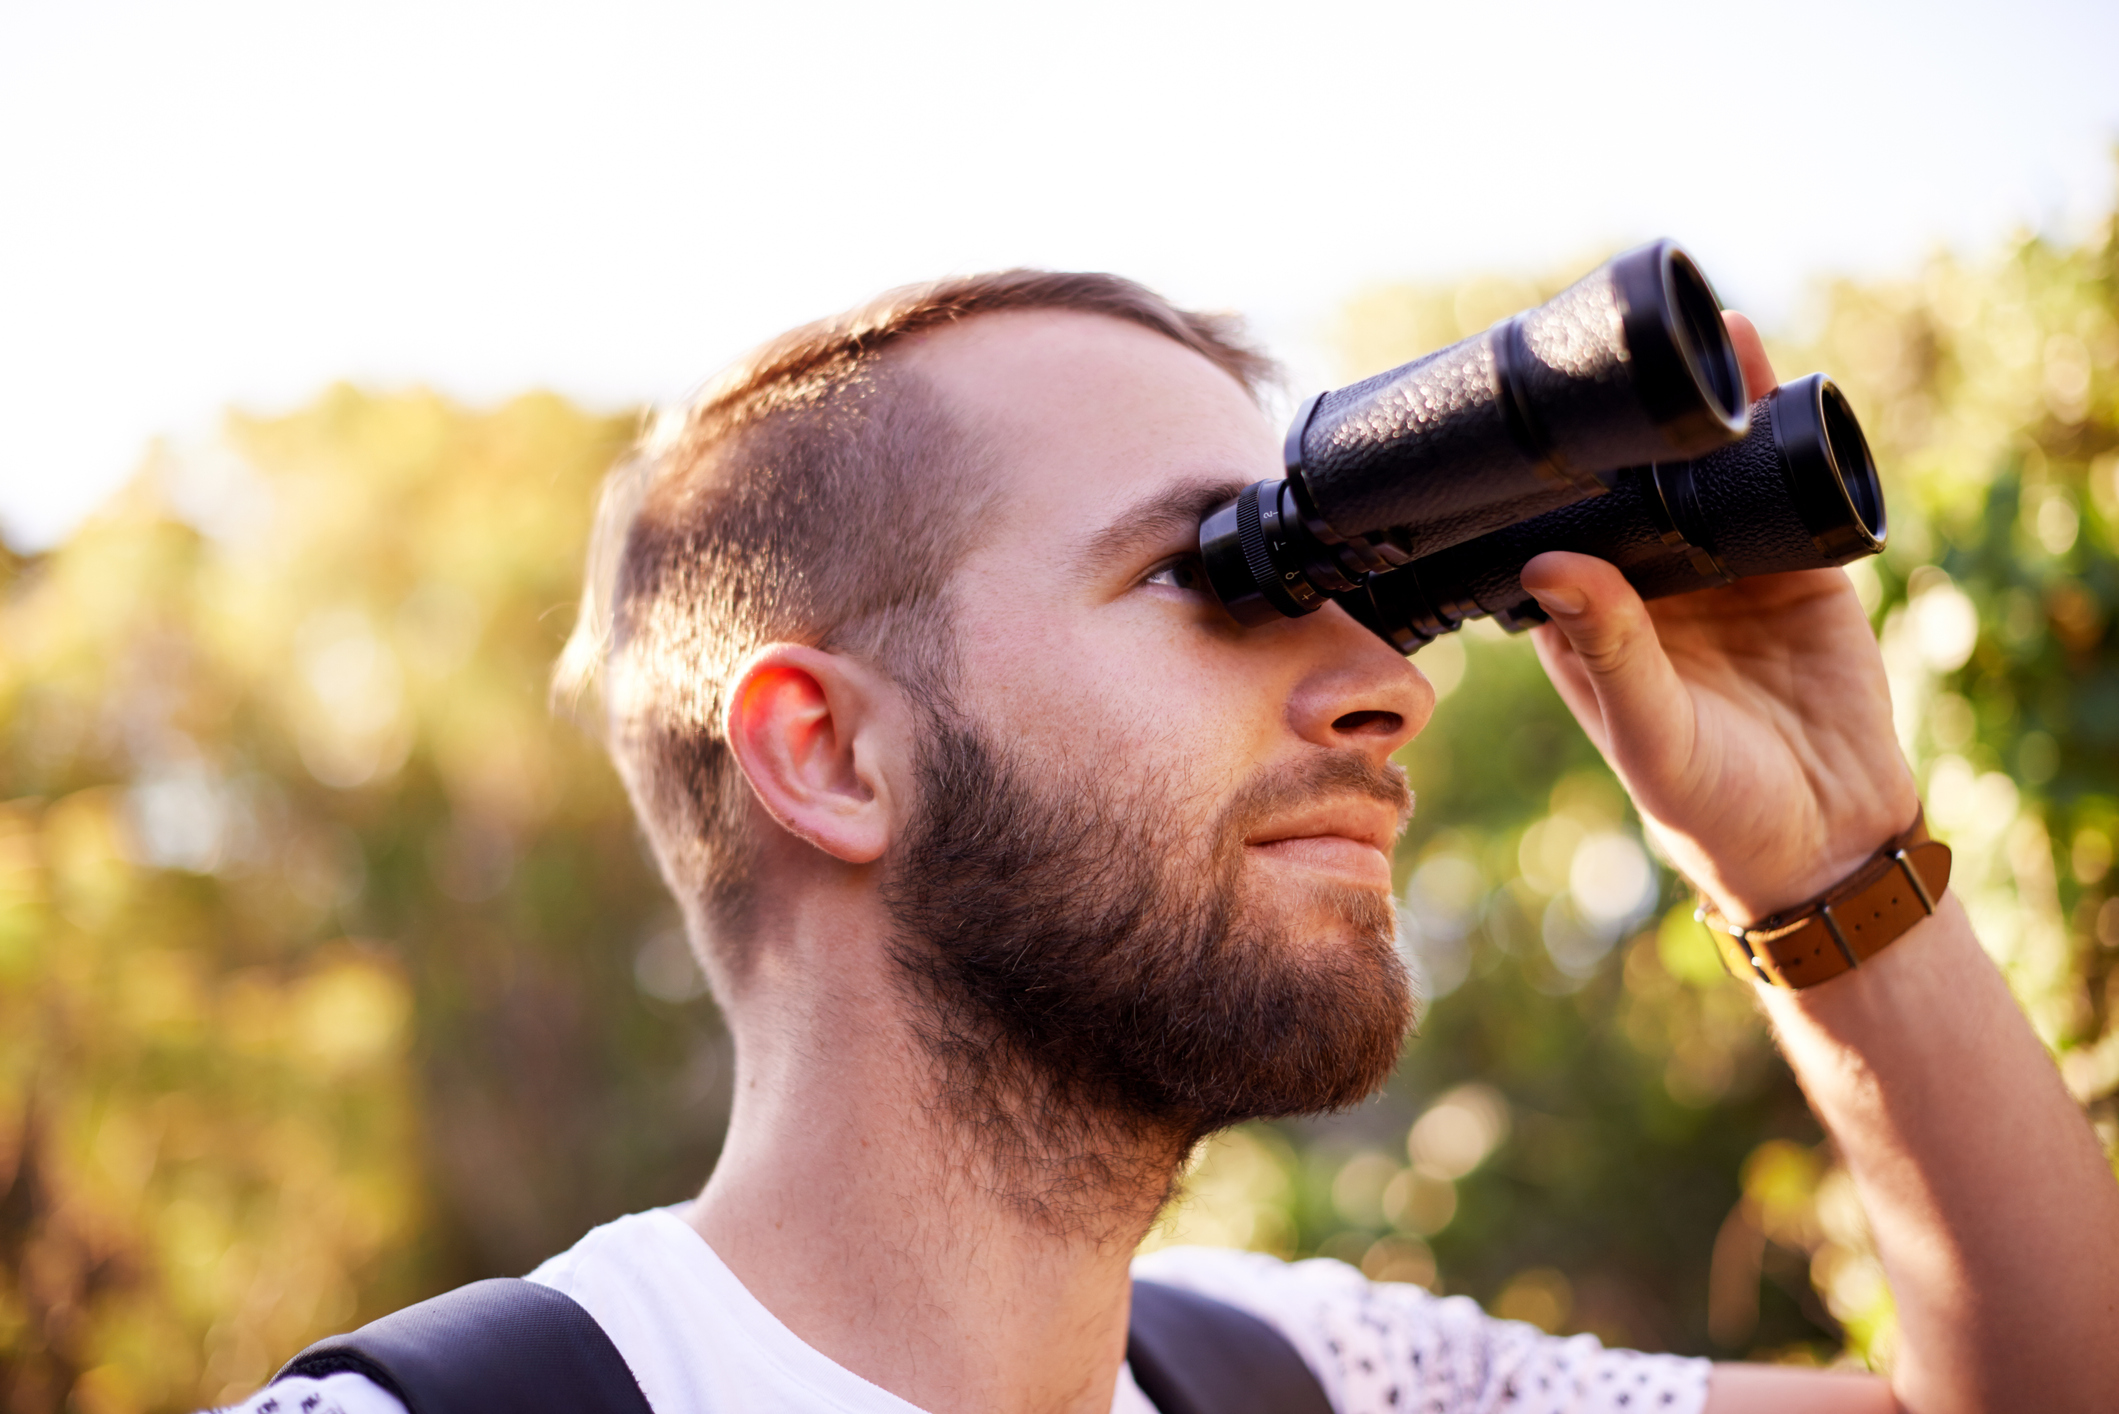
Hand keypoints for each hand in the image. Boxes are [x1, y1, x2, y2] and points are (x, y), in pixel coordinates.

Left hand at [1518, 313, 1919, 923]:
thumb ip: (1612, 653)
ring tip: (1709, 336)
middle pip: (1630, 485)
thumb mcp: (1654, 735)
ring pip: (1708, 475)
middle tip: (1627, 336)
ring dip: (1710, 415)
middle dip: (1631, 422)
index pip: (1553, 530)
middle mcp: (1648, 588)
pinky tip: (1774, 383)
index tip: (1536, 407)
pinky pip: (1784, 489)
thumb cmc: (1713, 811)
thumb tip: (1548, 562)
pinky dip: (1783, 439)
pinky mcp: (1798, 570)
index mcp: (1586, 624)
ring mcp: (1722, 573)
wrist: (1829, 845)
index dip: (1544, 475)